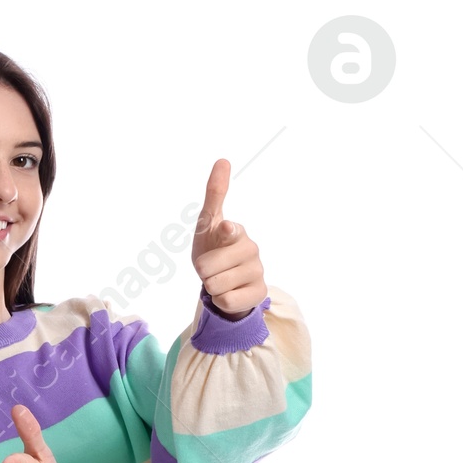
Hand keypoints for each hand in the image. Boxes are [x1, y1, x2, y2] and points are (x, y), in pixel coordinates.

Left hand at [191, 158, 266, 315]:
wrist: (226, 279)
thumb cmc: (215, 247)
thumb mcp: (208, 223)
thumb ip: (215, 195)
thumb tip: (223, 160)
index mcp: (236, 231)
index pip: (228, 232)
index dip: (225, 233)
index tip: (225, 228)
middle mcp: (250, 249)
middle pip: (209, 269)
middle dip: (202, 272)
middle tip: (211, 268)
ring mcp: (257, 272)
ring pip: (216, 287)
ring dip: (211, 287)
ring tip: (220, 279)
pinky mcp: (259, 293)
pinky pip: (227, 302)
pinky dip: (222, 302)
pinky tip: (230, 293)